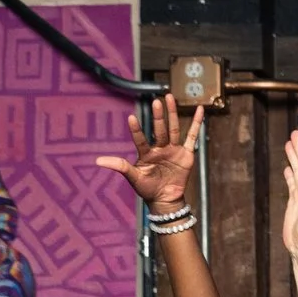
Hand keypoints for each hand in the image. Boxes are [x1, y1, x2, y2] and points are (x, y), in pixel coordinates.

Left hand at [96, 94, 203, 210]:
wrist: (165, 199)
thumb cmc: (147, 189)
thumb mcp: (133, 177)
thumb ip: (119, 166)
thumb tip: (98, 160)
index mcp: (146, 153)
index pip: (140, 139)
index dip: (136, 130)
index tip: (131, 118)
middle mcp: (160, 148)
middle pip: (160, 130)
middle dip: (158, 117)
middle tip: (156, 101)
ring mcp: (173, 149)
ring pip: (174, 129)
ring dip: (172, 113)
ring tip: (169, 97)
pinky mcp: (186, 154)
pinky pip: (192, 136)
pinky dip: (196, 123)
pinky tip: (199, 110)